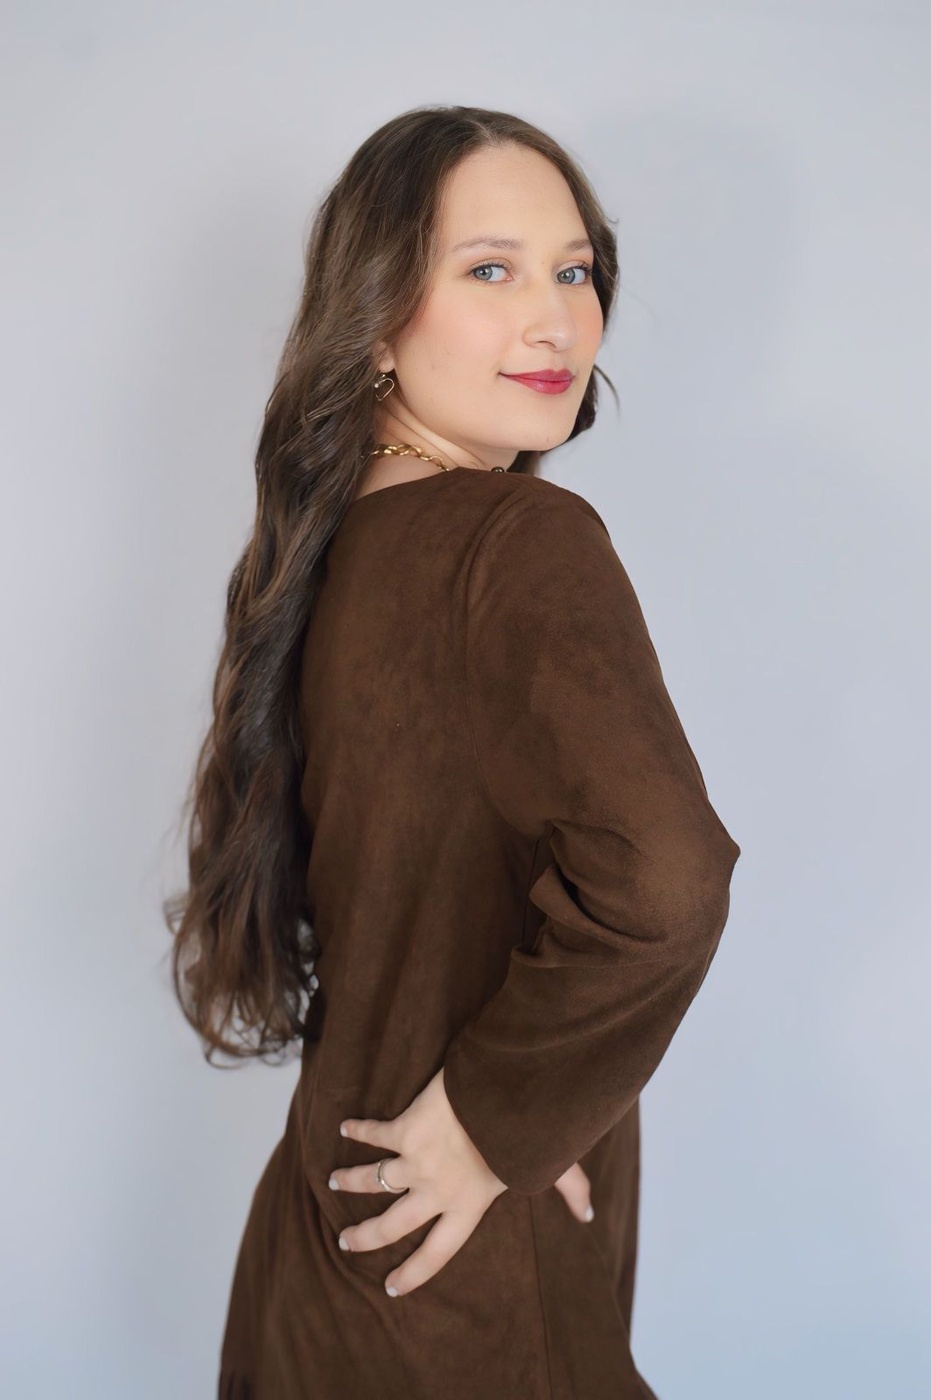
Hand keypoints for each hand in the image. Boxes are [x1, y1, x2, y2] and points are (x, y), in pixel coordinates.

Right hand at [328, 1066, 594, 1296]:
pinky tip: (344, 1127)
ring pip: (373, 1180)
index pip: (436, 1253)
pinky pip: (375, 1133)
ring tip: (333, 1182)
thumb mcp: (549, 1167)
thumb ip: (570, 1192)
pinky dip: (357, 1130)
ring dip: (350, 1181)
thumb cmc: (526, 1131)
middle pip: (391, 1225)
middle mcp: (436, 1191)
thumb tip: (591, 1216)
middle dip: (365, 1236)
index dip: (413, 1273)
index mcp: (468, 1207)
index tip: (392, 1287)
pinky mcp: (405, 1129)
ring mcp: (416, 1161)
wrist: (503, 1091)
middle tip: (346, 1241)